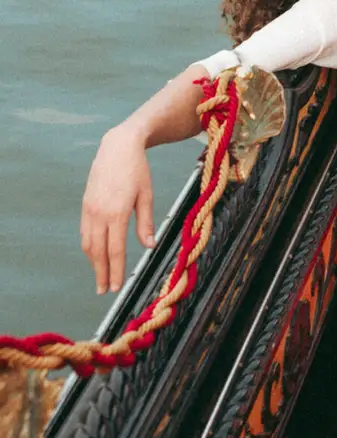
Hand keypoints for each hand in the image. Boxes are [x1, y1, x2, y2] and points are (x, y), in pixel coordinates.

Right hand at [81, 127, 154, 294]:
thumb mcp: (147, 195)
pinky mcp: (85, 204)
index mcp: (118, 212)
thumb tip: (149, 246)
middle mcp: (100, 213)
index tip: (117, 287)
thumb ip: (146, 223)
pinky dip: (89, 247)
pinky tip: (95, 254)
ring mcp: (89, 209)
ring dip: (93, 262)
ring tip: (100, 276)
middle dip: (101, 273)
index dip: (116, 271)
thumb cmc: (137, 170)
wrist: (118, 146)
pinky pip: (85, 231)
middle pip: (97, 251)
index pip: (115, 250)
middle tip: (104, 290)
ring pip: (88, 243)